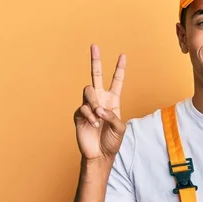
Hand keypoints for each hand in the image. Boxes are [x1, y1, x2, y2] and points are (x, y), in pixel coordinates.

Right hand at [74, 44, 126, 160]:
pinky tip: (94, 124)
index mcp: (113, 101)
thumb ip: (113, 116)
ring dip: (94, 104)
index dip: (120, 69)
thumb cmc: (112, 141)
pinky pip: (83, 107)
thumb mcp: (120, 128)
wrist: (99, 155)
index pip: (116, 81)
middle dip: (96, 61)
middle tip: (94, 46)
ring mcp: (89, 106)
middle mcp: (100, 100)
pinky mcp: (79, 114)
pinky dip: (90, 116)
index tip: (123, 55)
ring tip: (99, 118)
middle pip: (96, 76)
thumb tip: (99, 109)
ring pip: (89, 91)